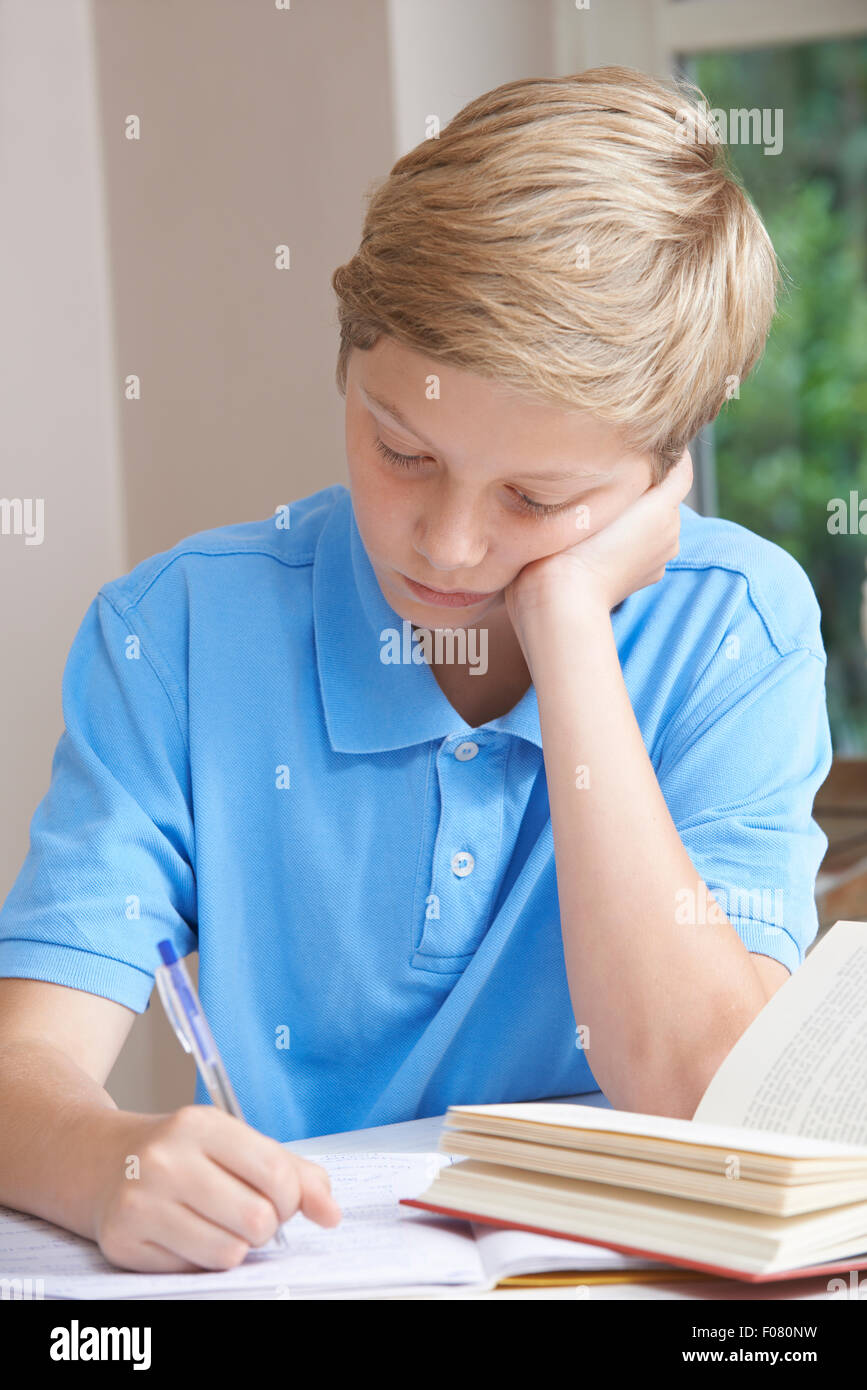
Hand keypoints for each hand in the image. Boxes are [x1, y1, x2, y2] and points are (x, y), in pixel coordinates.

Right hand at [91, 1105, 340, 1271]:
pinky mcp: (123, 1241)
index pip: (277, 1173)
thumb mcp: (235, 1143)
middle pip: (257, 1219)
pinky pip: (192, 1272)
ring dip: (234, 1247)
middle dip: (264, 1225)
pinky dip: (199, 1260)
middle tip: (246, 1213)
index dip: (293, 1197)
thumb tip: (331, 1212)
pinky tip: (183, 1233)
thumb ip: (294, 1172)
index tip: (284, 1200)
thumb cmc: (182, 1153)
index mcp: (201, 1124)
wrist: (102, 1161)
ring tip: (216, 1224)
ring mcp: (140, 1201)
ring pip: (228, 1253)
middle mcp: (166, 1159)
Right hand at [505, 448, 693, 632]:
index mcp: (664, 509)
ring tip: (604, 503)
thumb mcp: (594, 497)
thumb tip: (640, 456)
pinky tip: (604, 535)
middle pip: (664, 494)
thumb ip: (624, 472)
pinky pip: (645, 544)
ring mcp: (661, 558)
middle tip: (612, 469)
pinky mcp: (647, 576)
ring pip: (654, 519)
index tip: (645, 438)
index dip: (667, 452)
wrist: (561, 600)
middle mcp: (671, 532)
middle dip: (647, 482)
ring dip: (637, 510)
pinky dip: (631, 536)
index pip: (680, 469)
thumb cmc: (571, 548)